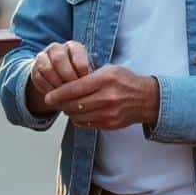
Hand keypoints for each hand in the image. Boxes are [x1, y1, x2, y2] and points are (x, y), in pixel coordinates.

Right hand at [26, 41, 91, 113]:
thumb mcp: (86, 74)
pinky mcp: (35, 67)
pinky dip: (48, 88)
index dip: (82, 70)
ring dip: (56, 84)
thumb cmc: (78, 76)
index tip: (87, 82)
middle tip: (74, 90)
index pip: (77, 54)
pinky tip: (55, 95)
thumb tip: (94, 86)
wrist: (60, 78)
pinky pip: (39, 77)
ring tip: (65, 95)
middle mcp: (57, 48)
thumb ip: (89, 76)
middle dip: (67, 77)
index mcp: (73, 46)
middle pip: (59, 59)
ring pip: (47, 68)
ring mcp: (43, 56)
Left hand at [45, 65, 159, 129]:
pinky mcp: (110, 124)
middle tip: (53, 101)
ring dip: (68, 112)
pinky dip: (79, 119)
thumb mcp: (109, 70)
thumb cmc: (125, 81)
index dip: (58, 94)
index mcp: (105, 80)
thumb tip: (65, 84)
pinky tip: (78, 113)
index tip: (48, 96)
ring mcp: (109, 113)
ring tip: (66, 106)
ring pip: (79, 116)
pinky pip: (87, 124)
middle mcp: (107, 97)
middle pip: (74, 104)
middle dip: (60, 104)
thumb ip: (88, 76)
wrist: (147, 99)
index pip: (75, 88)